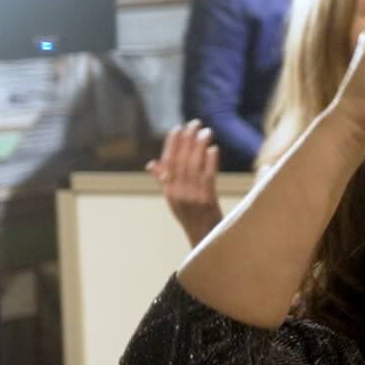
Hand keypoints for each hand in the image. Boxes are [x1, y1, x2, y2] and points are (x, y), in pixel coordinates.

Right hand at [146, 120, 222, 245]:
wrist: (205, 241)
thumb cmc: (193, 219)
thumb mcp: (174, 201)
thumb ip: (163, 181)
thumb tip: (152, 163)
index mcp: (169, 192)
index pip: (168, 164)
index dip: (171, 145)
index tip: (176, 128)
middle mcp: (178, 193)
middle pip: (180, 162)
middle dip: (186, 141)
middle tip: (194, 123)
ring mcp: (192, 197)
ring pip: (194, 167)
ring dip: (199, 147)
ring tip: (205, 131)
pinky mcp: (206, 201)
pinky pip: (207, 178)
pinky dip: (210, 163)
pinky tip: (213, 149)